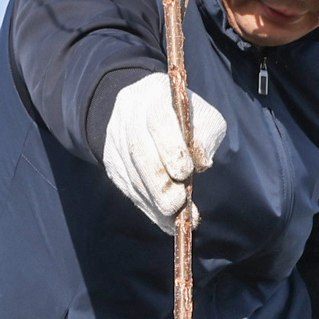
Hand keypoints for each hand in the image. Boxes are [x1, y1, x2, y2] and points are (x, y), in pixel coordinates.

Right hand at [100, 77, 227, 226]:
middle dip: (160, 183)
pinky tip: (166, 222)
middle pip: (139, 152)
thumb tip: (202, 163)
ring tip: (177, 219)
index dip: (171, 149)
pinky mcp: (112, 164)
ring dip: (154, 202)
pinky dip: (148, 208)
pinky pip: (128, 190)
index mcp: (153, 97)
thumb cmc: (182, 115)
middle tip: (179, 203)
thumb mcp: (201, 115)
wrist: (143, 109)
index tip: (186, 172)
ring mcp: (115, 141)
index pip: (158, 121)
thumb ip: (206, 135)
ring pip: (131, 176)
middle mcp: (128, 116)